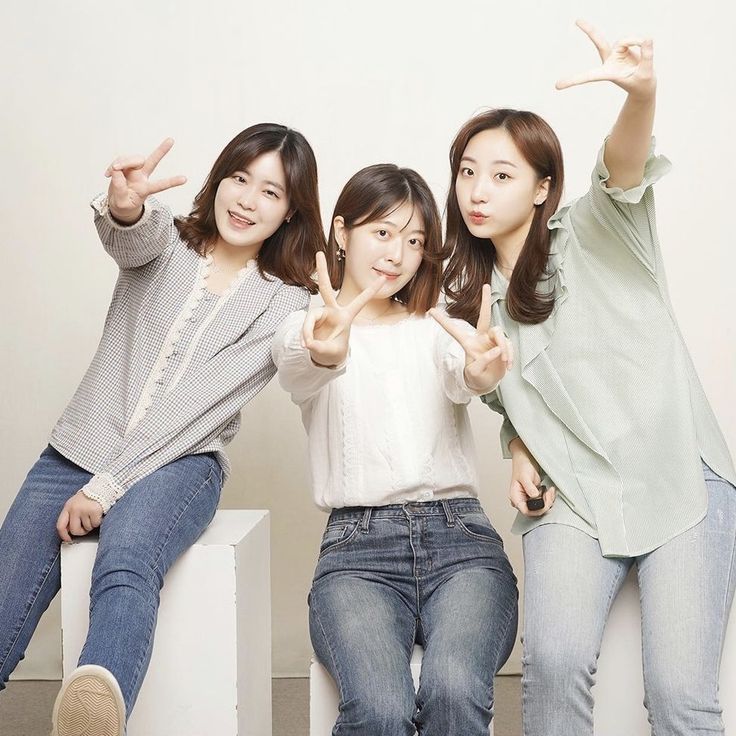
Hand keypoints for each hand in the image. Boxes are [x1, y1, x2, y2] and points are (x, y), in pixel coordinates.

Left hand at [56, 491, 103, 541]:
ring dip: (91, 524)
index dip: (63, 535)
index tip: (68, 539)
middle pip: (74, 530)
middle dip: (81, 531)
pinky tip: (98, 514)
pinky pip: (95, 524)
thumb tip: (69, 530)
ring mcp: (84, 509)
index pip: (60, 525)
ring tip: (93, 516)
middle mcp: (74, 508)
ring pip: (87, 528)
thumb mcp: (75, 504)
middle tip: (86, 527)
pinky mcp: (94, 511)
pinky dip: (98, 521)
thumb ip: (71, 516)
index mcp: (68, 507)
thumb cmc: (89, 497)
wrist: (102, 487)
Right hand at [104, 138, 186, 223]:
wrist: (118, 202)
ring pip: (133, 159)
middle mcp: (142, 177)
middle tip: (171, 140)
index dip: (171, 182)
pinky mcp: (126, 166)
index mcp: (145, 190)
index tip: (185, 179)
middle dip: (161, 151)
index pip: (160, 186)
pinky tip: (109, 173)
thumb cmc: (123, 204)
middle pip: (152, 162)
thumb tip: (117, 172)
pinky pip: (120, 160)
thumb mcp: (121, 203)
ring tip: (112, 171)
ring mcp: (135, 170)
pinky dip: (114, 165)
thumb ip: (119, 189)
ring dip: (122, 162)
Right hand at [302, 251, 385, 366]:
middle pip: (325, 288)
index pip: (360, 301)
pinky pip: (305, 326)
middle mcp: (333, 310)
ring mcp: (320, 314)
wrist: (325, 355)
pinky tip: (307, 345)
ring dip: (308, 331)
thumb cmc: (334, 350)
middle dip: (322, 271)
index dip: (371, 290)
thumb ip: (321, 347)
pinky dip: (305, 336)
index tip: (384, 277)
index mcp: (346, 316)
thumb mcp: (332, 352)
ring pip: (311, 317)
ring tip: (308, 344)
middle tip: (319, 252)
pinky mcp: (311, 320)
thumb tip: (308, 342)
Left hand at [429, 284, 512, 393]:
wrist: (488, 382)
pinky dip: (510, 356)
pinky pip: (509, 345)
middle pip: (484, 316)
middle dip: (485, 301)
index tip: (430, 310)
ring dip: (504, 348)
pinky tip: (508, 367)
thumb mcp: (474, 373)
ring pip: (500, 334)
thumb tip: (497, 350)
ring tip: (504, 363)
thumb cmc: (476, 377)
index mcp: (467, 343)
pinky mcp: (504, 345)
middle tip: (485, 285)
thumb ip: (483, 361)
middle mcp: (481, 337)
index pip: (453, 330)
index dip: (442, 321)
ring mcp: (493, 340)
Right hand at [509, 441, 555, 517]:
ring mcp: (528, 498)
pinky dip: (549, 498)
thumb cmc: (521, 466)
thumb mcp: (524, 476)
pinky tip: (549, 491)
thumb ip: (529, 487)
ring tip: (550, 491)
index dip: (536, 510)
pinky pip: (543, 502)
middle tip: (549, 494)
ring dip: (548, 501)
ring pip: (540, 507)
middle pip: (535, 511)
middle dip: (545, 504)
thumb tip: (535, 496)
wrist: (525, 460)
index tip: (544, 502)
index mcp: (515, 497)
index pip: (526, 511)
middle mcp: (522, 500)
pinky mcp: (535, 496)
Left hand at [556, 19, 654, 99]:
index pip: (589, 76)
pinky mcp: (623, 48)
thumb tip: (647, 38)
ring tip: (644, 49)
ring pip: (625, 40)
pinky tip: (644, 46)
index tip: (557, 86)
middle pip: (599, 42)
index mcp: (608, 74)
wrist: (644, 85)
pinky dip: (639, 41)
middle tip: (577, 20)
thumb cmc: (642, 84)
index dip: (574, 80)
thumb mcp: (647, 74)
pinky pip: (632, 39)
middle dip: (589, 30)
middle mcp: (609, 61)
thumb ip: (648, 56)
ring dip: (636, 42)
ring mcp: (615, 53)